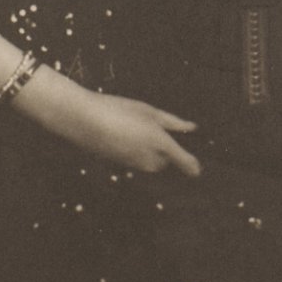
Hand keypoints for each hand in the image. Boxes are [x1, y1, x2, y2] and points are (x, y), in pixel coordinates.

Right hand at [66, 90, 201, 177]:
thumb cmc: (118, 110)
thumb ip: (172, 122)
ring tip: (132, 129)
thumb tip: (191, 128)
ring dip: (148, 152)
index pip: (182, 160)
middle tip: (151, 129)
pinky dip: (133, 152)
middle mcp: (149, 159)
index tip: (197, 171)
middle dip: (162, 150)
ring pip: (149, 163)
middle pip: (164, 161)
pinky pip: (135, 162)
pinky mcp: (120, 167)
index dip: (190, 165)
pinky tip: (121, 136)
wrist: (84, 121)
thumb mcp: (148, 111)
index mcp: (160, 142)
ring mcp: (133, 165)